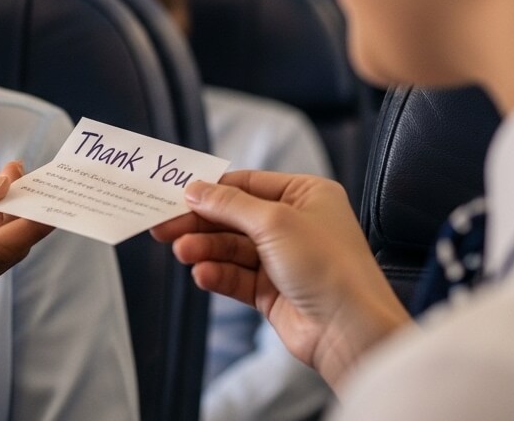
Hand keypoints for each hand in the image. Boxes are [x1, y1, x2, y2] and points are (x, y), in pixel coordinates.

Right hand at [152, 171, 408, 386]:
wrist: (350, 330)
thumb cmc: (326, 265)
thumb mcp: (274, 221)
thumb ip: (229, 204)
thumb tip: (194, 190)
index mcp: (305, 195)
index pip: (248, 184)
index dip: (212, 190)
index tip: (175, 195)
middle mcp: (295, 224)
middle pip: (234, 218)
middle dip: (201, 223)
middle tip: (163, 228)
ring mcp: (284, 259)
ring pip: (232, 249)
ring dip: (205, 249)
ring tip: (182, 252)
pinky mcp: (273, 292)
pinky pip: (236, 277)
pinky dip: (218, 274)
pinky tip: (203, 274)